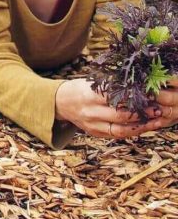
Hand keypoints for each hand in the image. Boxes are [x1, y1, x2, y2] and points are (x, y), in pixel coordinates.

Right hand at [55, 79, 177, 138]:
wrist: (60, 102)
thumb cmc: (79, 88)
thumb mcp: (91, 82)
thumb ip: (110, 84)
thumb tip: (137, 83)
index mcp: (89, 95)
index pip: (115, 98)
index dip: (133, 98)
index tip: (149, 95)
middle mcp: (90, 112)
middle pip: (120, 115)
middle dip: (141, 113)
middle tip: (158, 109)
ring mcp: (92, 124)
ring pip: (120, 129)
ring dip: (141, 126)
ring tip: (156, 121)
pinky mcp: (95, 133)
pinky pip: (116, 135)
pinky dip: (132, 132)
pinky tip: (143, 127)